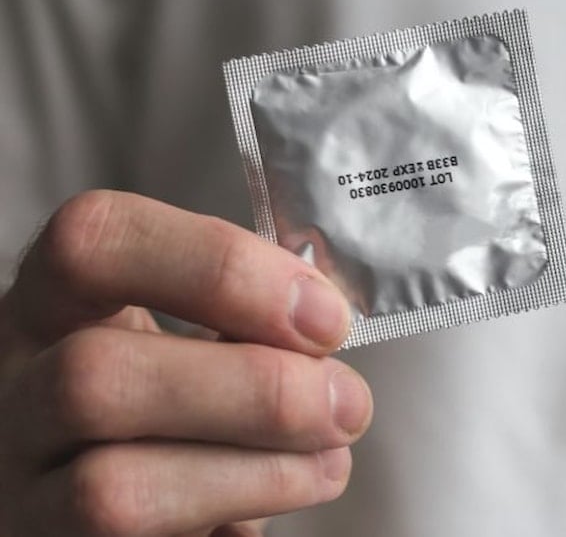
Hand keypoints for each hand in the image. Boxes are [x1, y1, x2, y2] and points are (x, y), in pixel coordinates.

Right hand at [0, 191, 373, 535]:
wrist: (117, 498)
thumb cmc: (169, 399)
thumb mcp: (185, 335)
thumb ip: (243, 317)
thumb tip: (325, 317)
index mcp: (51, 304)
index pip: (95, 243)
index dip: (218, 267)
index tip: (321, 313)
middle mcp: (10, 391)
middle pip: (96, 376)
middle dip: (254, 388)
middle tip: (347, 401)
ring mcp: (19, 488)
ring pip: (112, 490)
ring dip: (255, 472)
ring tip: (330, 460)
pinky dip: (235, 521)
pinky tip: (286, 494)